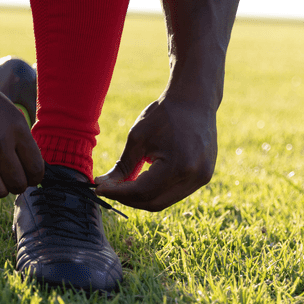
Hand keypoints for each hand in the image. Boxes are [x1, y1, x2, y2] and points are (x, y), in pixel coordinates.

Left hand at [94, 97, 217, 210]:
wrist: (194, 101)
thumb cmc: (164, 115)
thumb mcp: (137, 138)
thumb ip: (121, 166)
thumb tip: (102, 185)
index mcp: (178, 166)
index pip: (142, 192)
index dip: (117, 193)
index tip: (98, 188)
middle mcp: (194, 177)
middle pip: (153, 203)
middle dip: (128, 199)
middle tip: (108, 189)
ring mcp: (202, 178)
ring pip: (164, 201)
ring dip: (140, 197)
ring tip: (122, 184)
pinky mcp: (204, 177)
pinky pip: (174, 193)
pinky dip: (155, 190)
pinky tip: (141, 180)